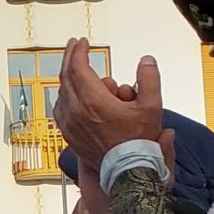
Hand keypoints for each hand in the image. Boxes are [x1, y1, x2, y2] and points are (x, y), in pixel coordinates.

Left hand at [53, 38, 163, 170]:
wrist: (126, 171)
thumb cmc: (138, 141)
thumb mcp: (152, 106)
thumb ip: (149, 79)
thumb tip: (145, 60)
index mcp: (92, 101)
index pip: (77, 67)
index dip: (78, 51)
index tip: (82, 42)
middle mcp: (75, 111)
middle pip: (65, 76)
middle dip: (70, 58)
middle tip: (76, 47)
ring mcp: (68, 123)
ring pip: (63, 92)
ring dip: (72, 79)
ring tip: (87, 74)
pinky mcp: (67, 134)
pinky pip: (61, 109)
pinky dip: (68, 96)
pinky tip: (77, 95)